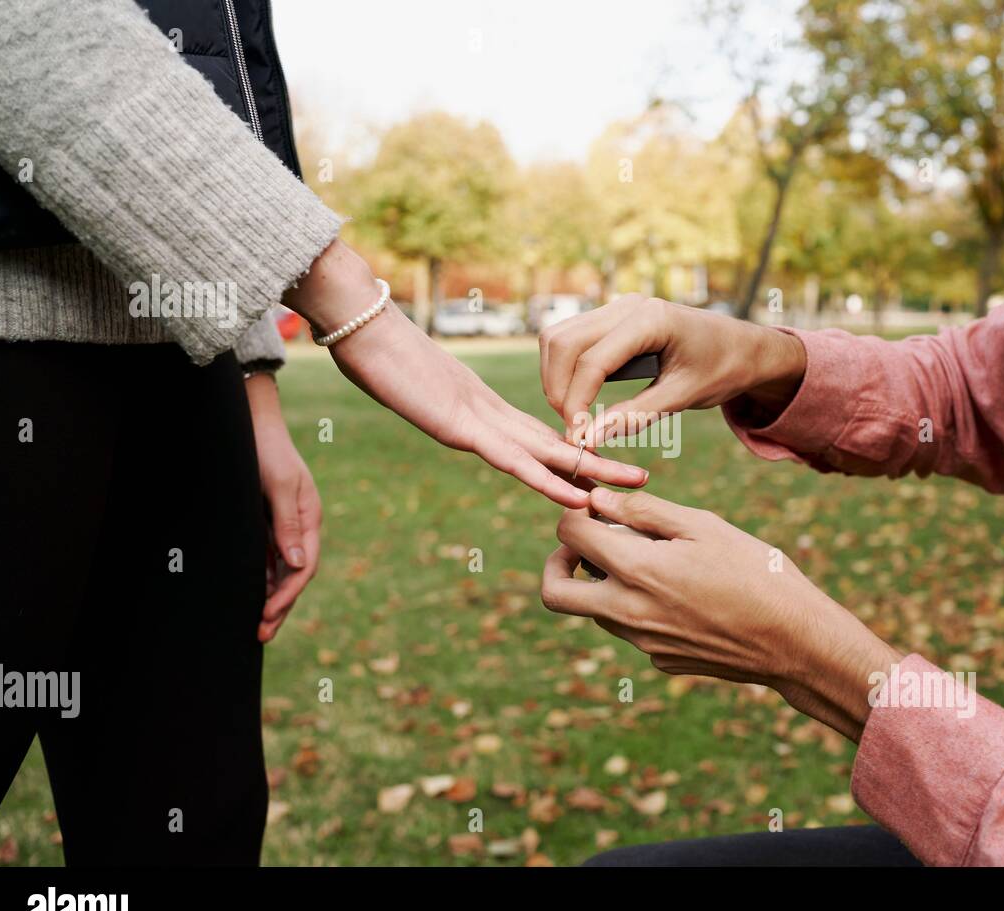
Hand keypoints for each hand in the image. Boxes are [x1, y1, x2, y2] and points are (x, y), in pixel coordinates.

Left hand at [246, 374, 321, 641]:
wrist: (251, 424)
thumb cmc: (266, 451)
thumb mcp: (279, 485)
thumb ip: (287, 525)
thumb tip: (296, 565)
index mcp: (309, 519)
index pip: (303, 567)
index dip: (286, 595)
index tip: (267, 615)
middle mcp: (299, 526)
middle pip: (294, 576)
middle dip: (280, 606)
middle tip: (261, 634)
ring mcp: (283, 525)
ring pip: (281, 571)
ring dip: (271, 598)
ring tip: (258, 626)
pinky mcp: (266, 522)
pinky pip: (267, 558)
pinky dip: (262, 580)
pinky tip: (252, 596)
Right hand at [284, 241, 647, 507]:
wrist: (359, 326)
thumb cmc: (376, 355)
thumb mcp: (413, 388)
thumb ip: (435, 400)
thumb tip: (436, 404)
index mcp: (480, 411)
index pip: (535, 437)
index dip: (570, 453)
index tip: (603, 469)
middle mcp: (489, 416)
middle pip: (555, 443)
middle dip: (599, 460)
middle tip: (644, 473)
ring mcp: (479, 421)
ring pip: (547, 452)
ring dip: (592, 468)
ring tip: (635, 479)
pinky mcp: (464, 427)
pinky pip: (516, 460)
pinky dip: (549, 479)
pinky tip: (579, 492)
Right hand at [538, 294, 806, 447]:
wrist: (745, 347)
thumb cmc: (723, 369)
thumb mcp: (683, 397)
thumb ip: (635, 416)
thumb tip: (588, 439)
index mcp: (650, 319)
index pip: (592, 361)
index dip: (576, 402)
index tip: (576, 438)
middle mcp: (628, 305)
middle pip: (563, 342)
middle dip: (558, 388)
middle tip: (571, 428)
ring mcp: (618, 307)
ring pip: (559, 336)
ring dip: (557, 376)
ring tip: (574, 415)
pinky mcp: (613, 317)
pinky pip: (572, 337)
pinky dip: (566, 368)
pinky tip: (580, 398)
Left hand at [541, 488, 900, 740]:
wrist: (795, 642)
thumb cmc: (756, 573)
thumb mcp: (703, 526)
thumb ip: (644, 512)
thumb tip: (598, 500)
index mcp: (637, 572)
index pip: (569, 535)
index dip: (576, 512)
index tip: (597, 506)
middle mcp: (628, 614)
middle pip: (555, 593)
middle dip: (558, 562)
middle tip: (585, 545)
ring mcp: (642, 643)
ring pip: (593, 612)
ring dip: (604, 583)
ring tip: (652, 561)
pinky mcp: (661, 660)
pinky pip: (631, 630)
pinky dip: (639, 606)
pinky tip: (683, 593)